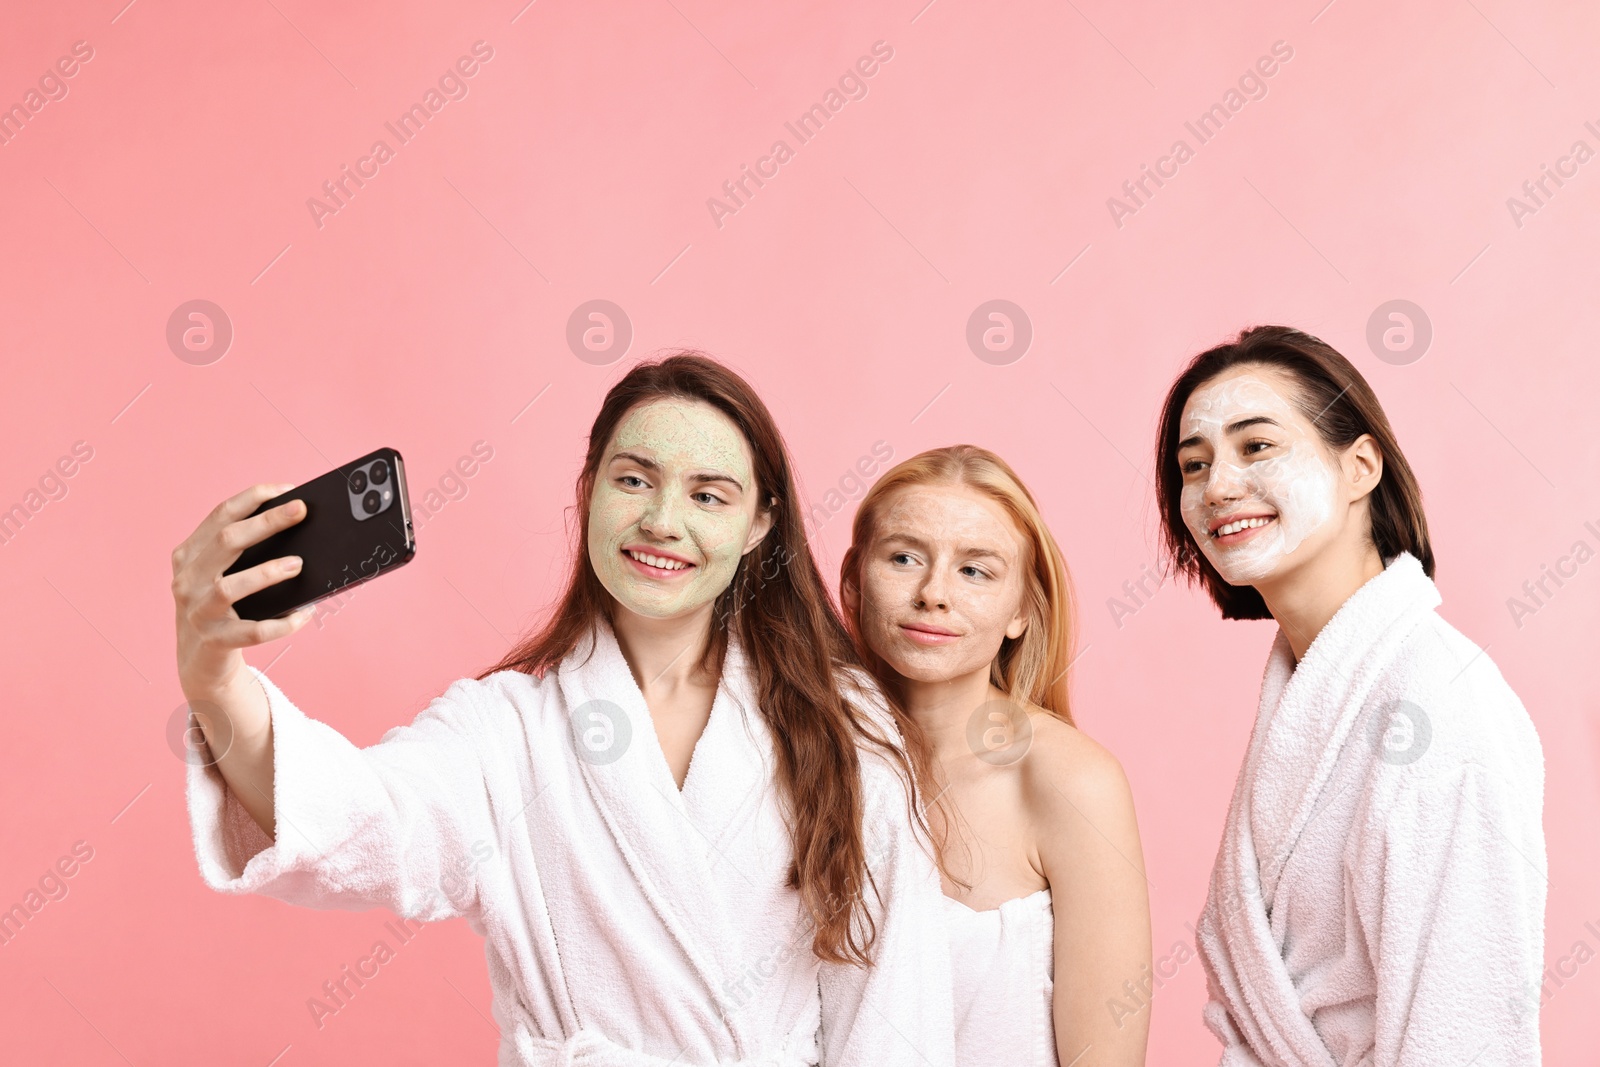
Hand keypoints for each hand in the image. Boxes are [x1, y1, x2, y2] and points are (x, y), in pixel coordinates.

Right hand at [172, 482, 315, 701]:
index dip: (254, 498)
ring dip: (268, 573)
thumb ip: (242, 552)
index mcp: (189, 554)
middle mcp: (187, 580)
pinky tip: (304, 614)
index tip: (288, 489)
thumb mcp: (220, 574)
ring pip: (230, 588)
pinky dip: (282, 623)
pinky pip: (252, 632)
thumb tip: (295, 525)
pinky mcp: (215, 642)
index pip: (220, 515)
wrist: (199, 662)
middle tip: (301, 510)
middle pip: (226, 541)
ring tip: (299, 564)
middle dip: (267, 522)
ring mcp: (198, 612)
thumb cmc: (221, 607)